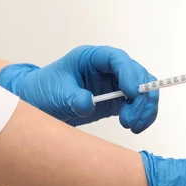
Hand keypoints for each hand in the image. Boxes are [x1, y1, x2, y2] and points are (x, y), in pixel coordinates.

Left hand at [0, 46, 158, 132]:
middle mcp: (108, 68)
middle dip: (140, 96)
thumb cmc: (44, 91)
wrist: (41, 106)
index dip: (128, 73)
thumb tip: (88, 103)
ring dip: (144, 108)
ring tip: (132, 126)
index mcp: (91, 58)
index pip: (117, 59)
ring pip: (144, 90)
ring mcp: (116, 84)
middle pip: (137, 74)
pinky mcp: (119, 101)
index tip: (131, 93)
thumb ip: (72, 98)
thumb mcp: (55, 94)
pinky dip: (143, 116)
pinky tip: (137, 127)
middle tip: (130, 118)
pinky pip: (140, 105)